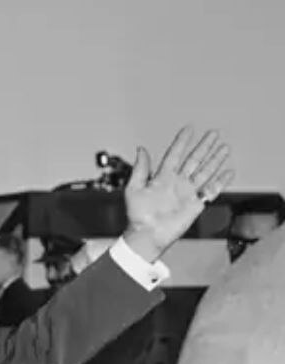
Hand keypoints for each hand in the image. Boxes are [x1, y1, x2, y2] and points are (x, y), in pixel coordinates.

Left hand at [122, 127, 233, 262]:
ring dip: (215, 159)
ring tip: (224, 147)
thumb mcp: (134, 188)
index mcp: (162, 177)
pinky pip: (211, 190)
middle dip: (204, 147)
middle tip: (214, 133)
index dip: (182, 141)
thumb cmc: (138, 215)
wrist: (148, 234)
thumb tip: (140, 149)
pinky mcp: (196, 204)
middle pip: (194, 160)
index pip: (175, 154)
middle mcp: (177, 182)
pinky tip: (228, 172)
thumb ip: (140, 169)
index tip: (189, 128)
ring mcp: (188, 192)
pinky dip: (221, 181)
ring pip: (205, 171)